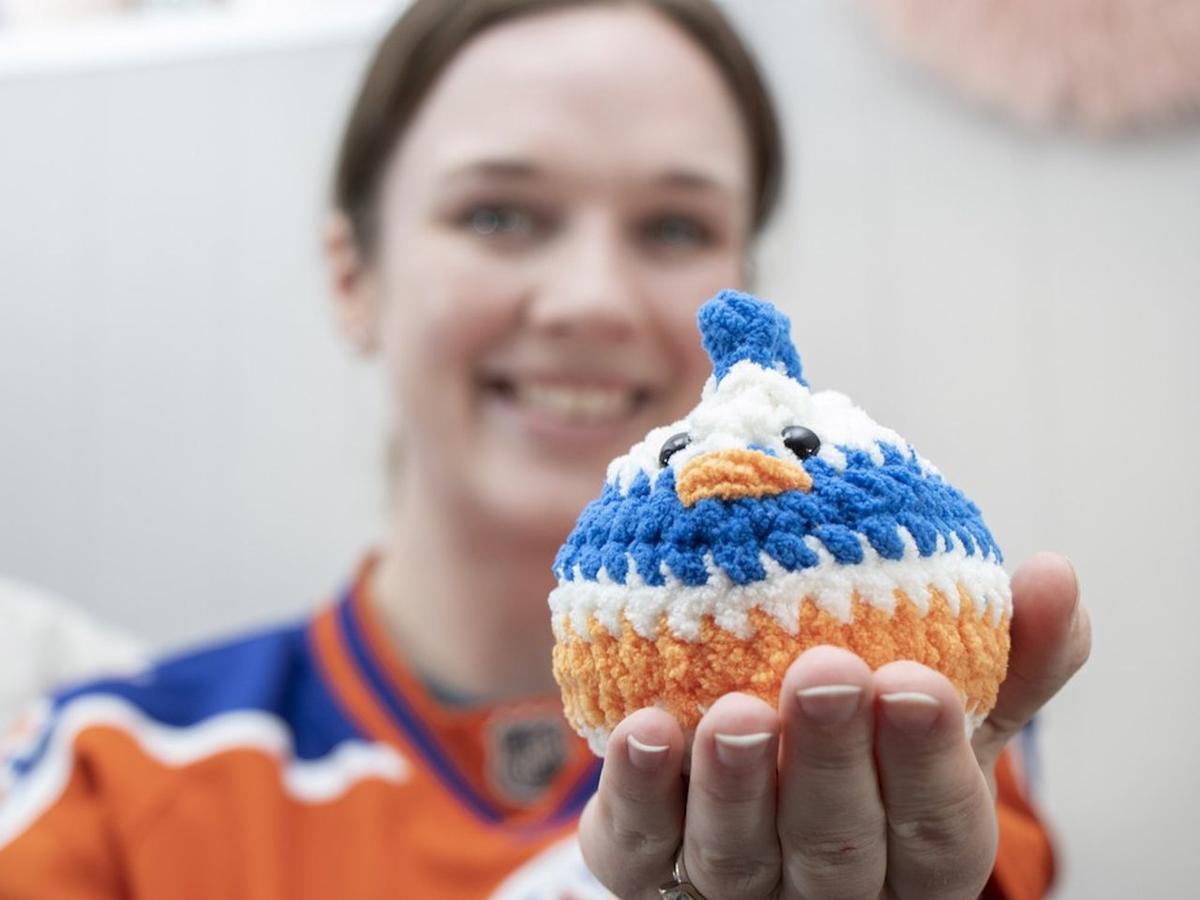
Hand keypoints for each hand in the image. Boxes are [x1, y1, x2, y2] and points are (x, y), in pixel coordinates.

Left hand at [578, 552, 1090, 899]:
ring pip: (739, 858)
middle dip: (832, 766)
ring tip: (734, 712)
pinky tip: (644, 729)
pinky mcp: (647, 872)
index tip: (917, 680)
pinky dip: (643, 793)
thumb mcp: (949, 701)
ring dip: (737, 786)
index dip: (927, 764)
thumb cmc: (868, 735)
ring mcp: (735, 891)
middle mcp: (828, 888)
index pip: (936, 832)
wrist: (754, 763)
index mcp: (913, 851)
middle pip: (837, 851)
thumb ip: (1009, 657)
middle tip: (824, 675)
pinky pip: (642, 849)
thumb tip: (1056, 575)